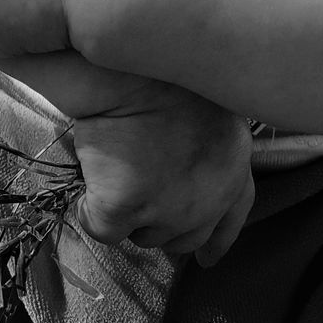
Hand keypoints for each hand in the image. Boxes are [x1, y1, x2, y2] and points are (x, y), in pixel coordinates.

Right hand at [73, 80, 254, 266]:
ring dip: (129, 214)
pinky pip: (102, 227)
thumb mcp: (210, 104)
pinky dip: (90, 210)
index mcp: (233, 165)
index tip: (207, 256)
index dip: (217, 238)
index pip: (232, 216)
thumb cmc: (165, 72)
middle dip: (161, 221)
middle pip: (184, 236)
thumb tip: (188, 172)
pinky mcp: (125, 207)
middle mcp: (209, 198)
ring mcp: (167, 207)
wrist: (126, 66)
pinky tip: (89, 184)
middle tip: (139, 191)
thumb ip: (210, 147)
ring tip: (116, 168)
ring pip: (143, 235)